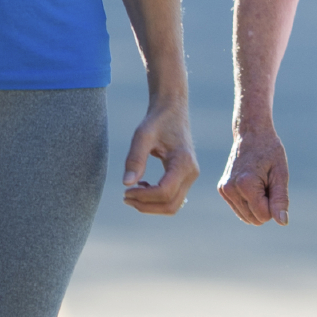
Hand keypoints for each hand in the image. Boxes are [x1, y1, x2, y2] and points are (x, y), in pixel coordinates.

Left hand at [121, 99, 195, 215]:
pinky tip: (142, 186)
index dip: (143, 197)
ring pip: (173, 205)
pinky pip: (173, 198)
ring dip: (151, 205)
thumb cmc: (157, 120)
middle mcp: (191, 173)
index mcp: (183, 162)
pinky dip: (157, 199)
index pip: (165, 192)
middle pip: (171, 205)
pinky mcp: (186, 177)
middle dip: (147, 206)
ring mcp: (191, 176)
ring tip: (131, 193)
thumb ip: (135, 159)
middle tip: (125, 197)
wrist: (172, 110)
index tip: (125, 191)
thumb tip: (126, 183)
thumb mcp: (142, 136)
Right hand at [217, 125, 289, 226]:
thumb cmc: (269, 152)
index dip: (274, 205)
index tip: (272, 184)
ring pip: (247, 218)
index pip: (264, 215)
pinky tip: (251, 185)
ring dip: (257, 205)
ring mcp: (224, 190)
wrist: (251, 133)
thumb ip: (281, 200)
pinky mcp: (222, 190)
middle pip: (255, 219)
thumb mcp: (280, 174)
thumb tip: (283, 222)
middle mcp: (230, 189)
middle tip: (266, 183)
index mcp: (245, 184)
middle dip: (265, 206)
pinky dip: (249, 203)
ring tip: (259, 183)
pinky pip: (241, 210)